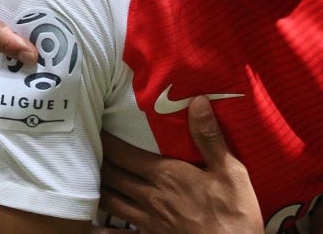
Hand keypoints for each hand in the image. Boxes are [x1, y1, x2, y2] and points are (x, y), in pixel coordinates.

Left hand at [98, 96, 261, 233]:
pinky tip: (93, 226)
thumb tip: (197, 101)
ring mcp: (148, 221)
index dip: (109, 142)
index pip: (126, 155)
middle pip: (114, 176)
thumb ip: (209, 137)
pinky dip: (102, 229)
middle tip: (88, 146)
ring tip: (92, 174)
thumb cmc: (233, 211)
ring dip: (100, 186)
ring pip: (112, 201)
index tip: (97, 128)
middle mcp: (151, 197)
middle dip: (99, 160)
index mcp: (167, 176)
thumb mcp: (230, 169)